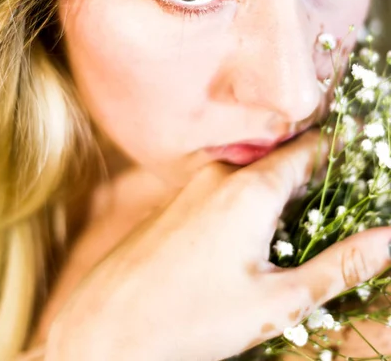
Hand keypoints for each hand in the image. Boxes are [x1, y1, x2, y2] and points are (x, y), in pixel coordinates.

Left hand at [43, 131, 390, 360]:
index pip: (309, 150)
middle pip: (282, 163)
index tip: (363, 143)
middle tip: (337, 205)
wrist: (105, 323)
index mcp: (251, 188)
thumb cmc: (191, 316)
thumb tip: (390, 241)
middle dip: (313, 178)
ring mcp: (195, 184)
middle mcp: (222, 174)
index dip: (340, 147)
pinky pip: (226, 188)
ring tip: (296, 232)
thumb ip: (338, 268)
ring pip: (253, 177)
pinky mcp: (178, 200)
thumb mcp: (275, 301)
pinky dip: (249, 202)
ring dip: (280, 195)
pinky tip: (249, 241)